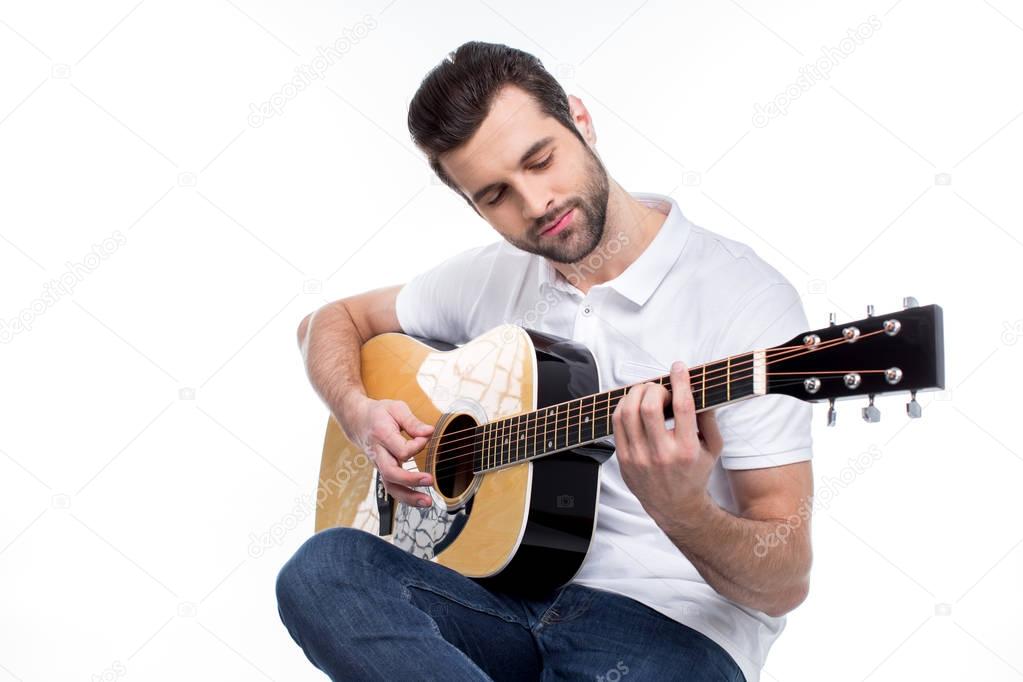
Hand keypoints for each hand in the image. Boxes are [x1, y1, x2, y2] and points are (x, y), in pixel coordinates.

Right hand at [341, 397, 434, 507]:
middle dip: (411, 480)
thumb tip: (429, 432)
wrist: (358, 421)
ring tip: (427, 502)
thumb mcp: (396, 409)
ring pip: (390, 486)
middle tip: (430, 480)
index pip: (401, 449)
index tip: (426, 435)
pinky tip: (420, 501)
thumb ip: (413, 422)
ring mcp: (379, 465)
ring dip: (409, 497)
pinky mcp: (383, 471)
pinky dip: (406, 497)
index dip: (417, 445)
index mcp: (381, 436)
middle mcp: (378, 453)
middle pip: (391, 473)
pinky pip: (392, 488)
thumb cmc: (379, 414)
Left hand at [612, 360, 723, 526]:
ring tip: (646, 392)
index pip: (682, 407)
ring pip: (628, 412)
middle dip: (654, 387)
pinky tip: (633, 404)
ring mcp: (639, 458)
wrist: (675, 507)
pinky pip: (616, 424)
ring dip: (636, 393)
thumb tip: (698, 389)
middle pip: (649, 407)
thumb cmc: (695, 473)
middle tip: (660, 387)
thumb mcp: (713, 448)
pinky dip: (623, 406)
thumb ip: (709, 419)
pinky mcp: (624, 460)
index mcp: (687, 450)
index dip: (680, 381)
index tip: (678, 367)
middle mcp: (661, 454)